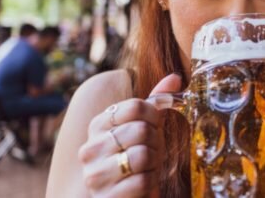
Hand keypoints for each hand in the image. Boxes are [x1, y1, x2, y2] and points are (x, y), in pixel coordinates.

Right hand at [78, 74, 181, 196]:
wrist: (125, 196)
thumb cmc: (137, 158)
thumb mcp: (147, 127)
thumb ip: (156, 102)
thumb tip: (175, 77)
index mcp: (98, 125)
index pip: (136, 106)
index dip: (155, 117)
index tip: (154, 127)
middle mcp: (90, 149)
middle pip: (141, 130)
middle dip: (155, 142)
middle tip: (151, 152)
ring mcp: (94, 175)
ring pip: (141, 156)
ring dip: (154, 164)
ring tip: (146, 168)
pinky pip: (142, 182)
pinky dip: (150, 183)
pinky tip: (143, 184)